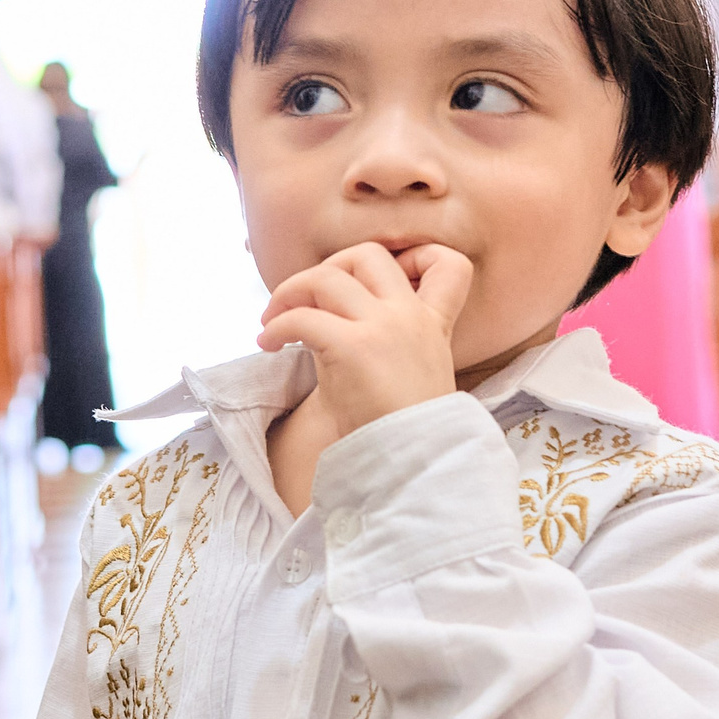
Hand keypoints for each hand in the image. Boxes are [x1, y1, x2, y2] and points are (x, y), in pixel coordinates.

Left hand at [257, 242, 473, 432]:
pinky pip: (302, 318)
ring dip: (290, 291)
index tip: (381, 276)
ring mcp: (383, 327)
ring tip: (272, 320)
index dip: (417, 254)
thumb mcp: (405, 377)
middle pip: (368, 254)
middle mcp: (410, 316)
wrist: (414, 464)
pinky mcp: (353, 347)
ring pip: (327, 276)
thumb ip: (375, 341)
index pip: (450, 265)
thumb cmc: (402, 432)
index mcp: (432, 324)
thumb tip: (318, 323)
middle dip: (329, 266)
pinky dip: (277, 326)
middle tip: (306, 296)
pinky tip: (268, 344)